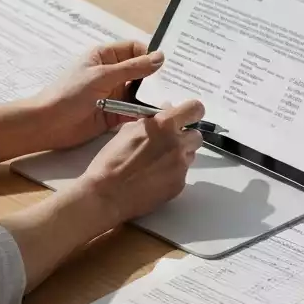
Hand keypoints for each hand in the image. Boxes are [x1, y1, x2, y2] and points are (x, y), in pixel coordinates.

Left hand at [32, 41, 164, 149]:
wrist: (49, 124)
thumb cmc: (70, 93)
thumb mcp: (102, 76)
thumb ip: (133, 68)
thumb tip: (161, 57)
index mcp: (105, 57)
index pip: (135, 49)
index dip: (150, 55)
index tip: (168, 66)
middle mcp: (112, 73)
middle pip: (141, 71)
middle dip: (156, 78)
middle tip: (177, 85)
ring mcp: (114, 94)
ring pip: (140, 93)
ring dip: (153, 97)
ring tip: (173, 102)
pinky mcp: (116, 114)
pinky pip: (136, 112)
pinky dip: (146, 114)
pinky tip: (161, 117)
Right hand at [81, 99, 204, 222]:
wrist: (107, 194)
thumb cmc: (112, 161)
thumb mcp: (127, 131)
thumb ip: (151, 120)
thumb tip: (165, 110)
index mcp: (164, 125)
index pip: (195, 109)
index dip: (192, 112)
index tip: (188, 116)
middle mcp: (177, 144)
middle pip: (196, 136)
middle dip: (184, 138)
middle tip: (168, 143)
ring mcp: (181, 165)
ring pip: (190, 155)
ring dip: (179, 155)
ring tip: (157, 163)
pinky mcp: (180, 184)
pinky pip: (183, 173)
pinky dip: (172, 174)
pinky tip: (154, 178)